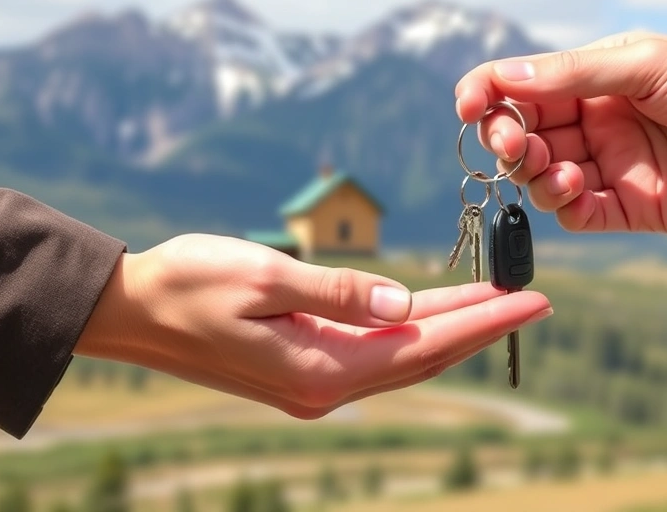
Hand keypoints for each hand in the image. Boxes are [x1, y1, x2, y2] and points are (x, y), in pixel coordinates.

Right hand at [76, 234, 551, 418]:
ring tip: (497, 300)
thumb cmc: (190, 283)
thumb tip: (407, 303)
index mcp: (321, 370)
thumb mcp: (268, 278)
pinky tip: (433, 310)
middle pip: (425, 357)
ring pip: (403, 356)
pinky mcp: (304, 367)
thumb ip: (343, 292)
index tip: (532, 300)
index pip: (426, 346)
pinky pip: (375, 351)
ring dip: (451, 328)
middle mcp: (325, 388)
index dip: (484, 322)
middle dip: (481, 327)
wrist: (132, 310)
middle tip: (533, 299)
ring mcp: (315, 383)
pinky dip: (412, 330)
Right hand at [455, 31, 666, 232]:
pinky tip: (574, 191)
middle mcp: (597, 122)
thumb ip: (574, 73)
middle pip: (524, 133)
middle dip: (507, 139)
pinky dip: (561, 206)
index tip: (467, 106)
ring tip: (558, 170)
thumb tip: (503, 78)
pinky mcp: (631, 209)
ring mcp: (612, 167)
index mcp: (597, 78)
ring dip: (534, 174)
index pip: (523, 85)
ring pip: (542, 177)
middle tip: (516, 145)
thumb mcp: (648, 65)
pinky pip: (576, 214)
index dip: (488, 93)